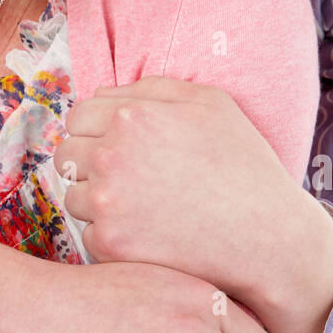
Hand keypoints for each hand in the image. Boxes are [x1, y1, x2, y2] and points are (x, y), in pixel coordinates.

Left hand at [61, 77, 318, 318]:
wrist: (267, 236)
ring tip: (140, 207)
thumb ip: (151, 89)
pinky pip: (88, 233)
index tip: (116, 147)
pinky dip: (110, 235)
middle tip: (127, 178)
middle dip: (89, 162)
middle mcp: (111, 155)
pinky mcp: (110, 243)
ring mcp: (107, 202)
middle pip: (66, 155)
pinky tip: (145, 234)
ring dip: (96, 200)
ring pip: (73, 195)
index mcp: (131, 116)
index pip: (77, 117)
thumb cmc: (243, 165)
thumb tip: (103, 93)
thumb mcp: (210, 103)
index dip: (95, 130)